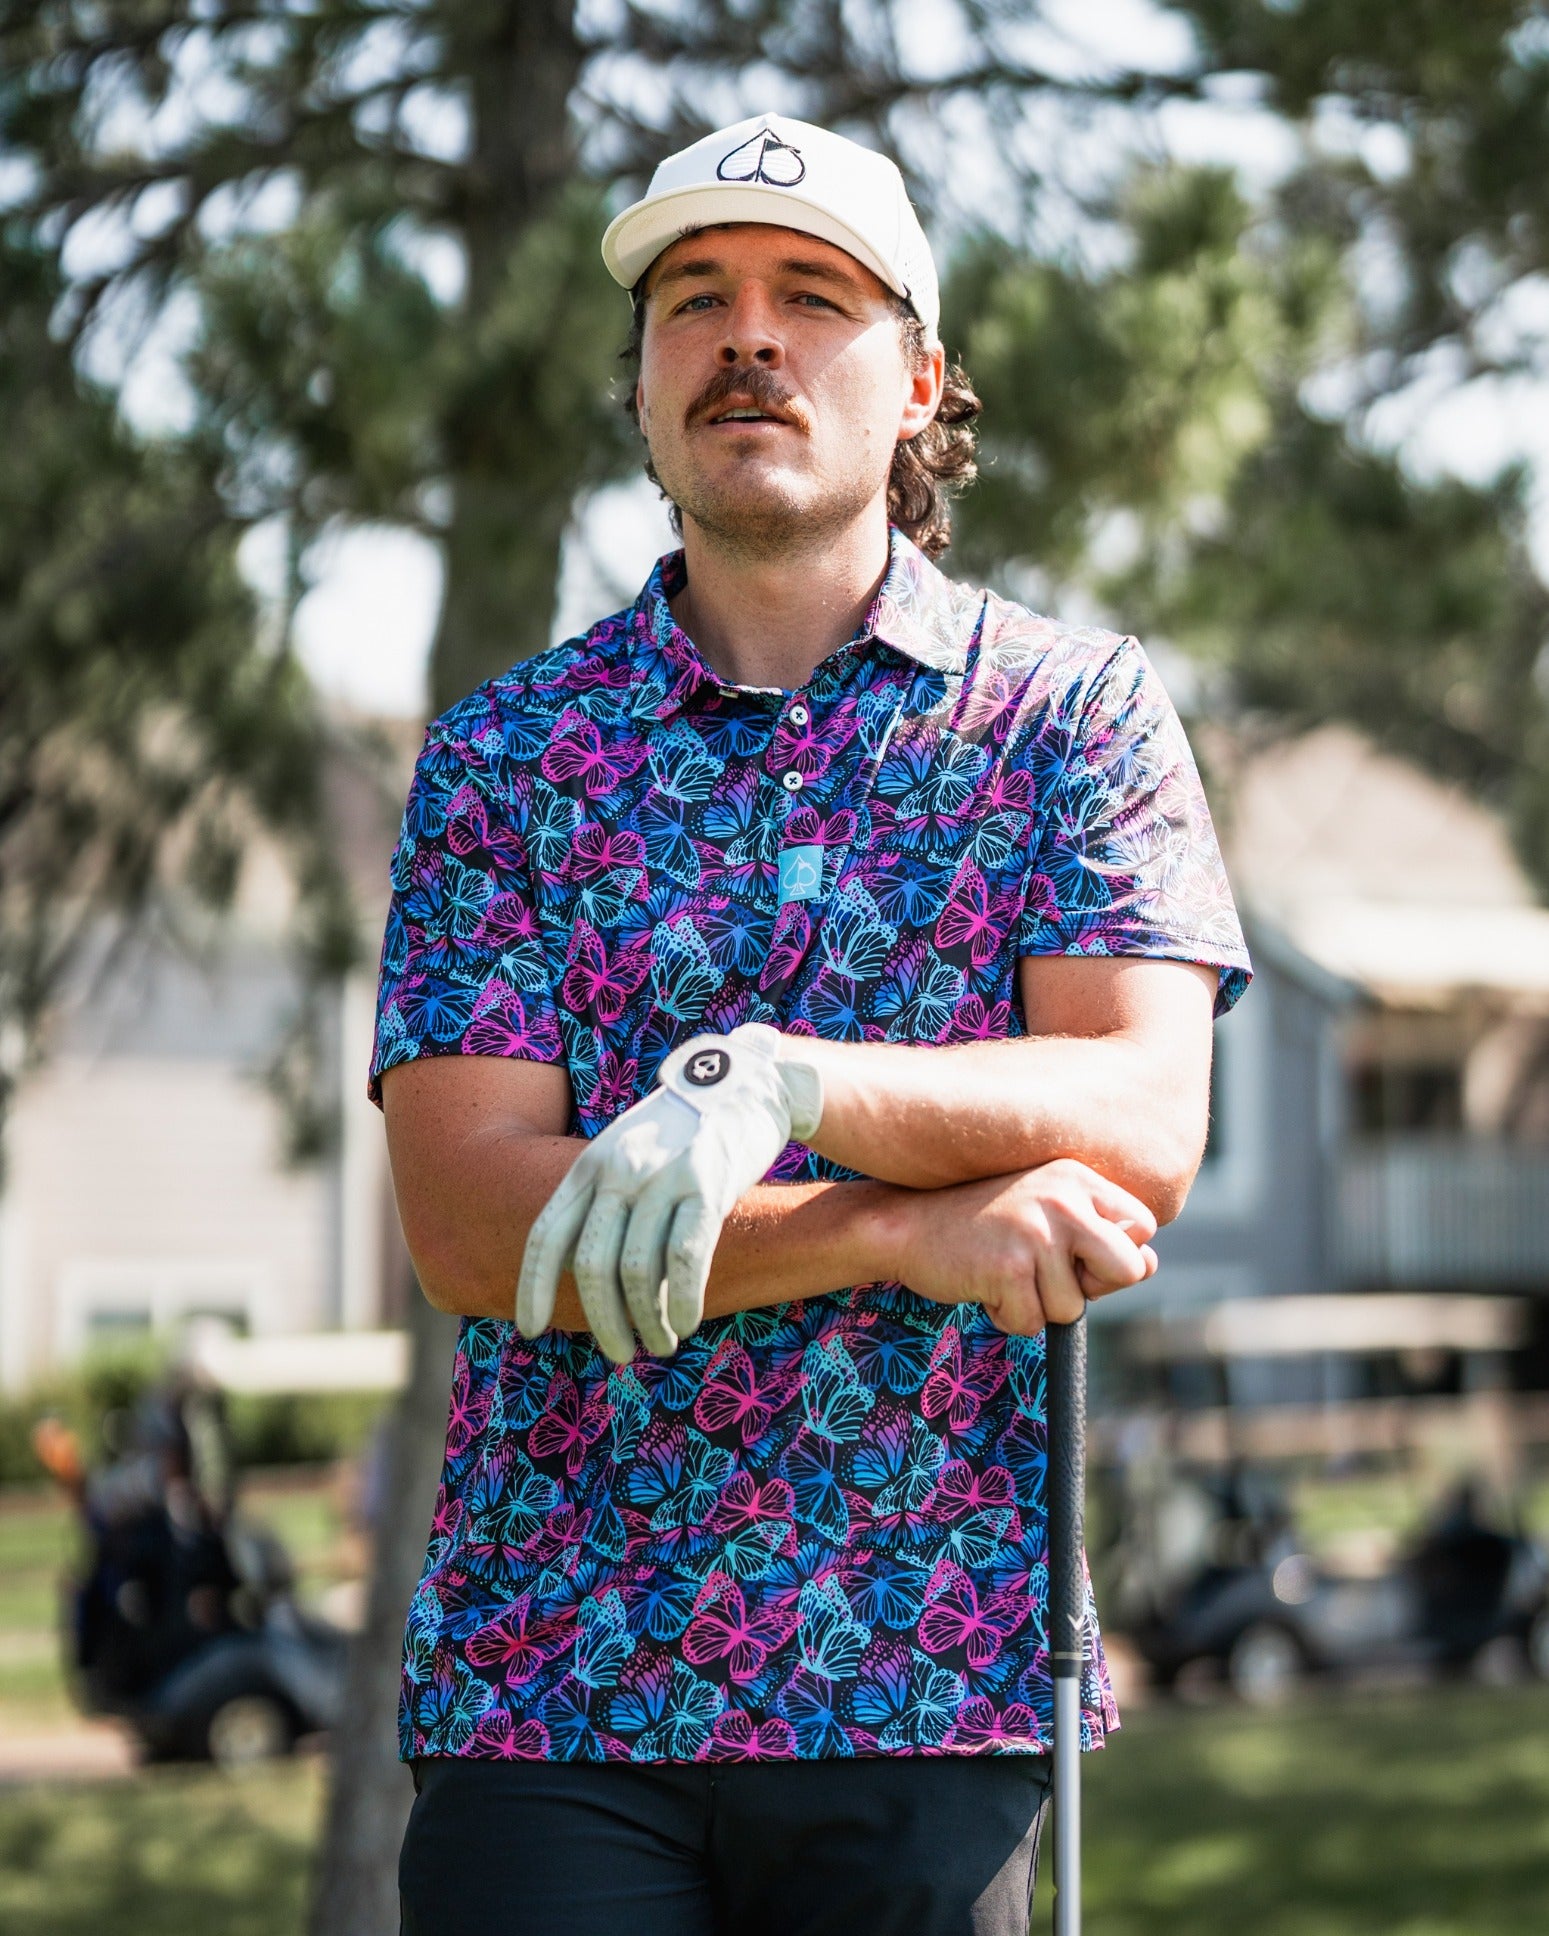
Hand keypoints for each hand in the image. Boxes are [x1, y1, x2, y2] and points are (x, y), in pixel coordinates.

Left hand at [516, 1024, 822, 1363]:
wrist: (750, 1087)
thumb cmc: (686, 1133)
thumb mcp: (629, 1153)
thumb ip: (606, 1203)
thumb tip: (594, 1282)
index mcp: (590, 1164)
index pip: (545, 1235)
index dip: (532, 1288)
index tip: (530, 1330)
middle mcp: (619, 1170)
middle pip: (591, 1266)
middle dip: (603, 1321)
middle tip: (621, 1353)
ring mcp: (662, 1176)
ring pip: (637, 1271)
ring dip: (647, 1321)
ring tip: (661, 1342)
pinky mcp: (707, 1184)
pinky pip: (685, 1259)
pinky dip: (681, 1301)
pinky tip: (686, 1321)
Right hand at [886, 1158, 1157, 1333]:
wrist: (904, 1221)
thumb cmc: (981, 1222)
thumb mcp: (1045, 1211)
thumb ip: (1097, 1234)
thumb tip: (1150, 1263)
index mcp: (1078, 1177)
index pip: (1144, 1226)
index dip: (1116, 1254)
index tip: (1075, 1253)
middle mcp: (1064, 1197)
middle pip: (1129, 1269)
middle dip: (1093, 1287)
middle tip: (1046, 1273)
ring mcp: (1036, 1232)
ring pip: (1074, 1307)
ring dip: (1037, 1304)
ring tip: (1002, 1269)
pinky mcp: (1009, 1267)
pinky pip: (1033, 1322)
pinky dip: (1007, 1316)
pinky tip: (983, 1282)